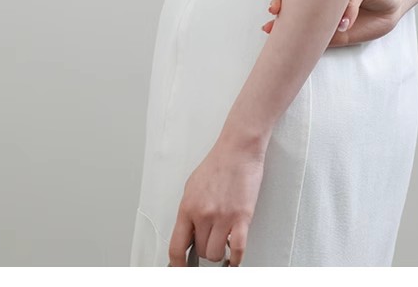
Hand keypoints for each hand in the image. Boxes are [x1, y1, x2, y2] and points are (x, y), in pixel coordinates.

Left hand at [167, 135, 265, 266]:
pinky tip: (234, 257)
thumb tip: (188, 233)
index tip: (181, 269)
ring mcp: (223, 217)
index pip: (176, 247)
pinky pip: (237, 249)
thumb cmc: (218, 163)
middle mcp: (203, 214)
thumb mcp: (192, 187)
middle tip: (210, 241)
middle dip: (204, 249)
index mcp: (188, 207)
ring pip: (216, 253)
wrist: (238, 149)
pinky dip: (236, 258)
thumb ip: (189, 212)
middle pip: (200, 251)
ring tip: (222, 242)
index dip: (177, 264)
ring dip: (219, 252)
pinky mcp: (242, 217)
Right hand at [261, 0, 404, 46]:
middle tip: (276, 7)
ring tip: (272, 26)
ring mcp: (326, 19)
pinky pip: (313, 42)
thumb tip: (342, 23)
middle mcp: (323, 1)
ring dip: (282, 24)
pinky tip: (283, 43)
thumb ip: (352, 0)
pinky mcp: (333, 38)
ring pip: (299, 22)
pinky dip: (298, 44)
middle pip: (295, 2)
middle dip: (281, 4)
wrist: (393, 6)